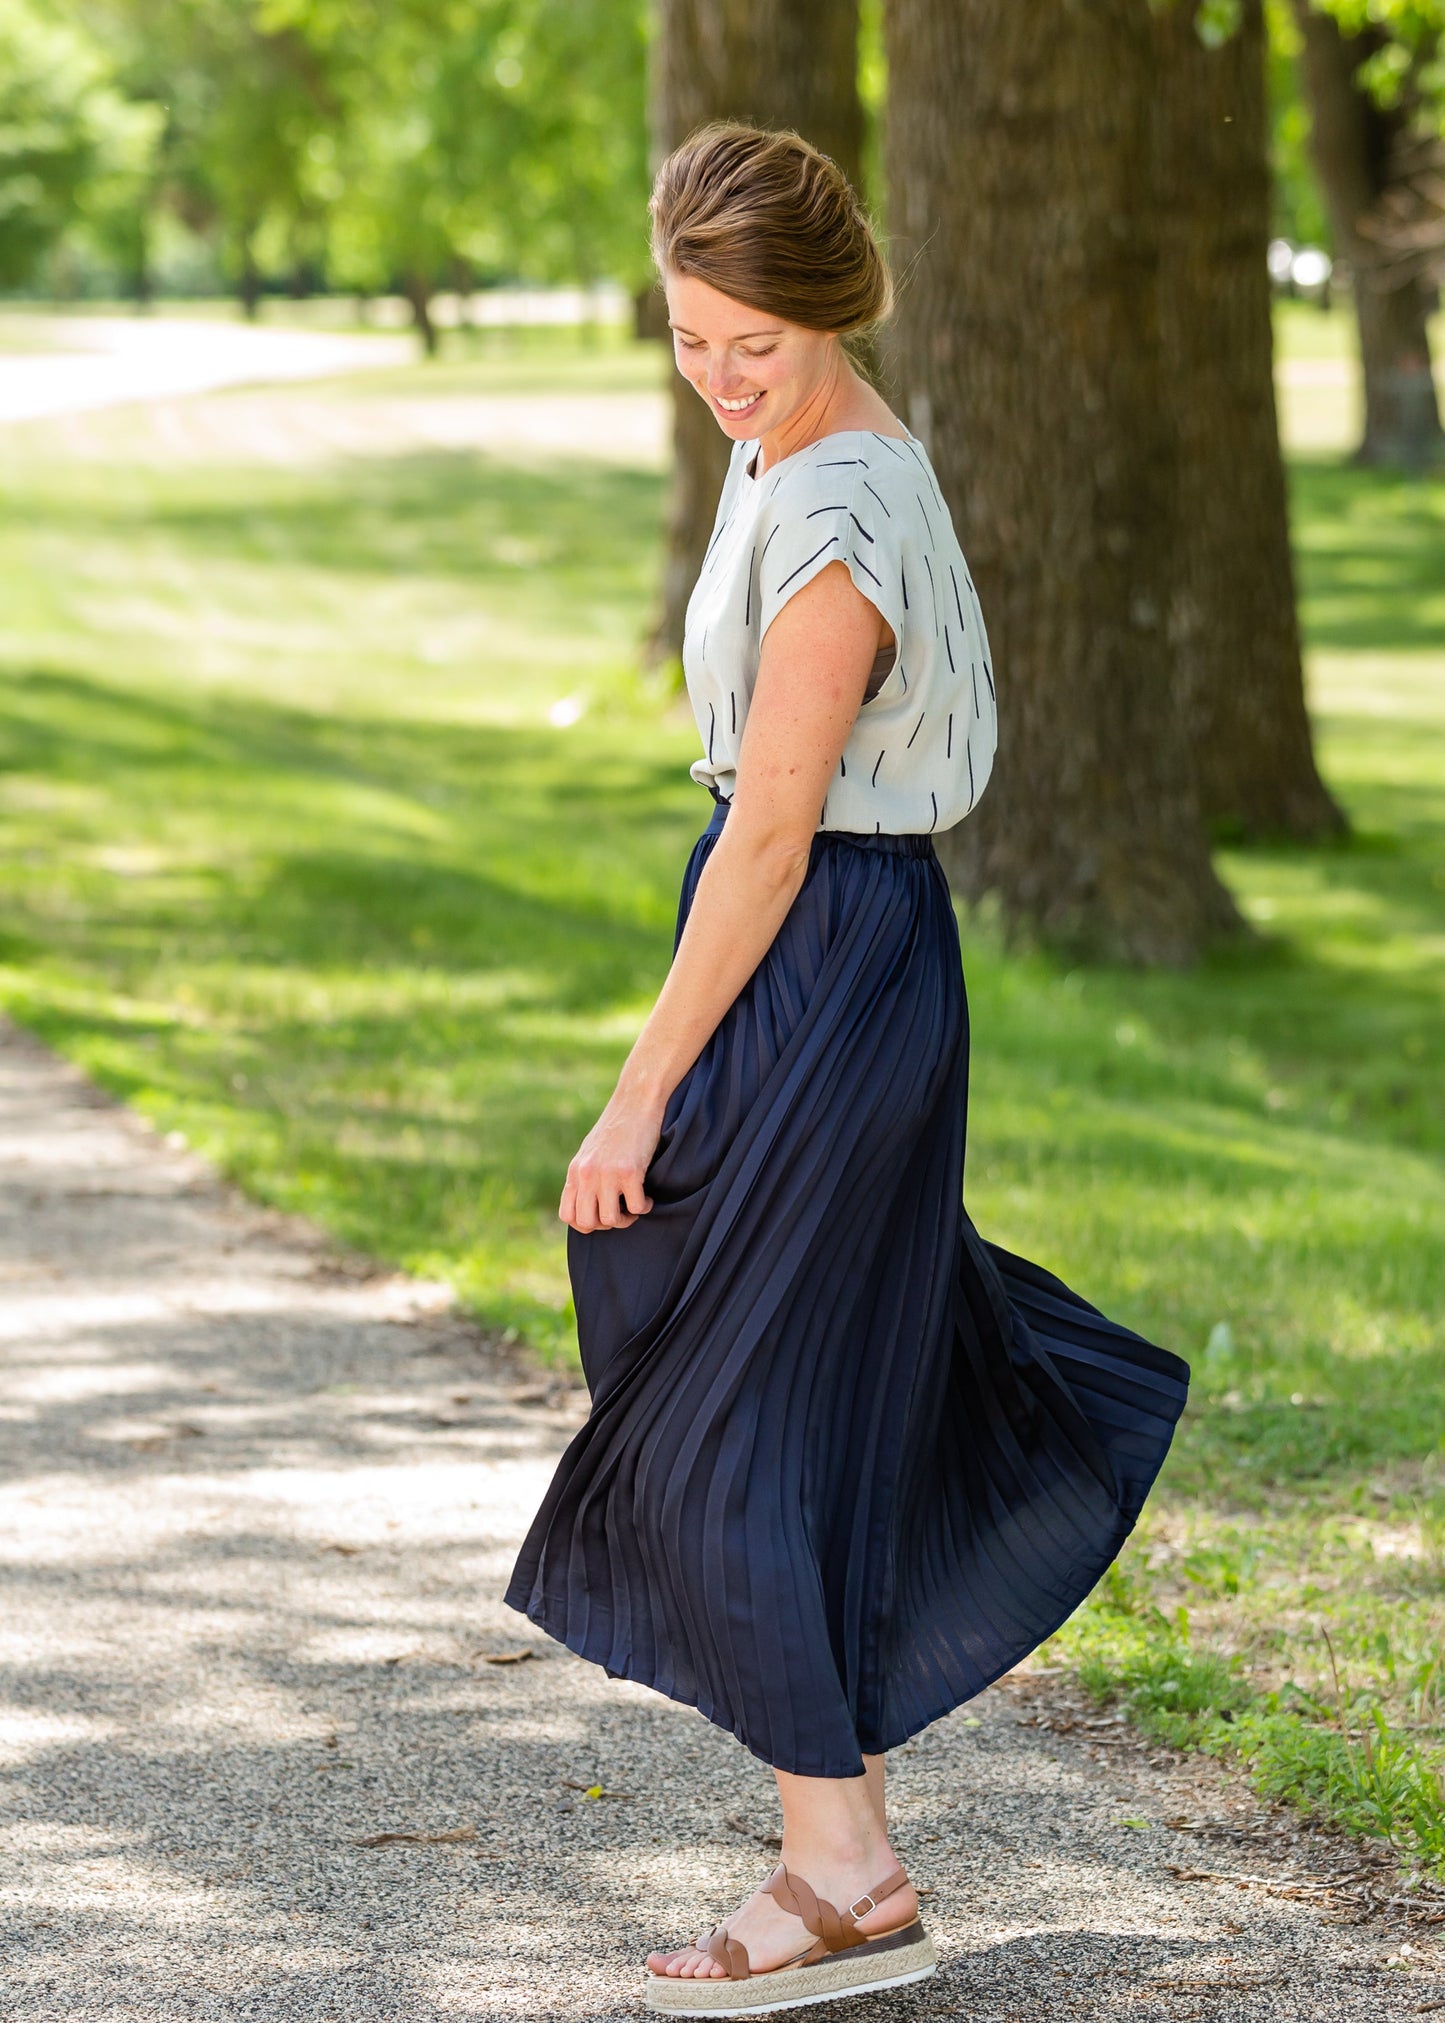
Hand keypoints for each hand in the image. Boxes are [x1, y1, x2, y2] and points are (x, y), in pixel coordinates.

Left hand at [560, 1086, 666, 1232]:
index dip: (586, 1224)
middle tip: (620, 1212)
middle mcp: (587, 1174)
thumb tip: (589, 1207)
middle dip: (606, 1225)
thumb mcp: (591, 1153)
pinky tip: (648, 1196)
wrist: (636, 1101)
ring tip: (635, 1205)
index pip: (567, 1216)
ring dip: (627, 1219)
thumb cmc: (617, 1128)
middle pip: (587, 1223)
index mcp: (575, 1171)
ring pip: (611, 1220)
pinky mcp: (630, 1171)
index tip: (602, 1215)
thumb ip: (585, 1177)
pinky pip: (637, 1208)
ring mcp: (607, 1173)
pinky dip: (645, 1207)